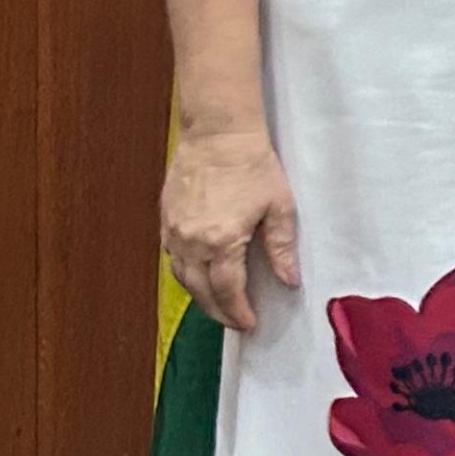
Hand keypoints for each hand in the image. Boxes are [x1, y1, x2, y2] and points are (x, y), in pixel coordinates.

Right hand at [161, 125, 298, 335]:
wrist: (218, 132)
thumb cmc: (252, 164)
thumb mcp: (278, 206)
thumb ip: (280, 248)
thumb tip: (288, 280)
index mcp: (221, 241)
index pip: (228, 291)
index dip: (238, 312)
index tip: (249, 323)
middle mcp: (192, 241)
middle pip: (200, 291)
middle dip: (218, 311)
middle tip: (234, 321)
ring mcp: (174, 230)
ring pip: (182, 276)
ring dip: (199, 295)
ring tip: (217, 304)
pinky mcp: (166, 217)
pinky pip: (171, 256)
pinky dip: (185, 272)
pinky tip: (198, 273)